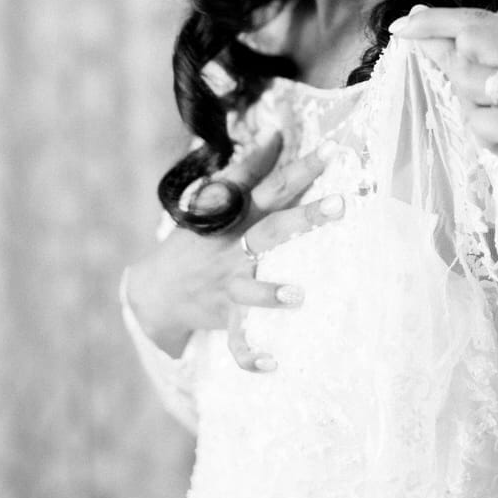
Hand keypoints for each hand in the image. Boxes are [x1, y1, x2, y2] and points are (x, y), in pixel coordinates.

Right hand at [124, 131, 344, 370]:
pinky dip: (250, 354)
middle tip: (339, 206)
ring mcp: (227, 285)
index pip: (271, 187)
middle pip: (271, 230)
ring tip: (298, 295)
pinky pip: (236, 340)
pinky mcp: (223, 317)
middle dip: (304, 219)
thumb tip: (276, 132)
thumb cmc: (199, 238)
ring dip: (271, 292)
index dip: (301, 168)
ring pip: (250, 289)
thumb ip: (250, 169)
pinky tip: (272, 365)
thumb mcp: (216, 200)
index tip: (333, 151)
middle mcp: (234, 248)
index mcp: (236, 217)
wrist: (157, 288)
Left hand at [389, 6, 497, 255]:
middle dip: (455, 70)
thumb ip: (460, 54)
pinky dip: (481, 139)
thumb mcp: (490, 92)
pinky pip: (479, 121)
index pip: (480, 19)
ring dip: (471, 111)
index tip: (399, 25)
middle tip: (472, 104)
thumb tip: (418, 15)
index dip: (435, 20)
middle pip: (472, 40)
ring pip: (471, 79)